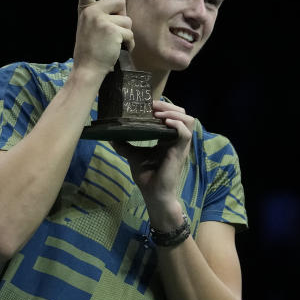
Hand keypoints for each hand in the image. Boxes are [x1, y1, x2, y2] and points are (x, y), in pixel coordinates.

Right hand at [72, 0, 133, 77]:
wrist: (87, 69)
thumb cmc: (90, 50)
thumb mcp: (90, 26)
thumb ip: (102, 11)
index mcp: (84, 10)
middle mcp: (92, 12)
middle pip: (119, 0)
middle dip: (122, 15)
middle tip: (114, 29)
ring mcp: (102, 20)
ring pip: (127, 19)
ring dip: (126, 32)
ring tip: (114, 42)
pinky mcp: (113, 31)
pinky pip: (130, 33)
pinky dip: (129, 43)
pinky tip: (119, 49)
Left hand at [112, 100, 194, 225]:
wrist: (153, 194)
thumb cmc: (147, 176)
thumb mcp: (133, 155)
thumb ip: (125, 144)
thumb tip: (110, 135)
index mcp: (168, 138)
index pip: (173, 116)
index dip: (164, 107)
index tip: (148, 105)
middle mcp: (176, 139)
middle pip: (182, 114)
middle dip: (169, 106)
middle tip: (153, 106)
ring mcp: (180, 145)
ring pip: (188, 120)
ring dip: (174, 113)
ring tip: (159, 114)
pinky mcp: (180, 151)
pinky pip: (185, 133)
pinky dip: (177, 125)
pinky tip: (164, 123)